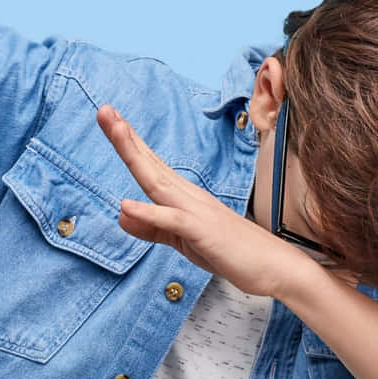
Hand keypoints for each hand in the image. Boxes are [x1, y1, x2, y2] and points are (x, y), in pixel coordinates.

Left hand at [95, 103, 356, 298]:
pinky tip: (126, 205)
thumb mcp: (182, 240)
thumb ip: (153, 227)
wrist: (273, 267)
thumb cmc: (231, 252)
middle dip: (125, 137)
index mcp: (183, 197)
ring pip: (157, 181)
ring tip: (115, 130)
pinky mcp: (202, 232)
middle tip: (104, 110)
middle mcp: (188, 196)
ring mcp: (195, 211)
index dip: (128, 143)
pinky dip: (148, 213)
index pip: (150, 166)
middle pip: (150, 164)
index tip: (109, 119)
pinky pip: (171, 221)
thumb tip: (122, 211)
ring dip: (134, 156)